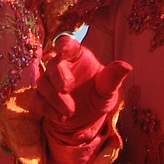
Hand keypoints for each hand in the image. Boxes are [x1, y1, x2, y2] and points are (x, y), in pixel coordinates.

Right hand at [39, 35, 131, 163]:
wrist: (87, 119)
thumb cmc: (98, 96)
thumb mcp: (108, 90)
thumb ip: (113, 78)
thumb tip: (127, 66)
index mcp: (77, 56)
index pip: (67, 43)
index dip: (63, 45)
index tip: (62, 50)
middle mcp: (61, 65)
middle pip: (52, 64)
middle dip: (58, 76)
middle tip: (66, 89)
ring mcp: (49, 82)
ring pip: (43, 84)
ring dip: (55, 99)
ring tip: (69, 112)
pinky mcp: (41, 98)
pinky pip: (37, 100)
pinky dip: (47, 109)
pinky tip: (60, 118)